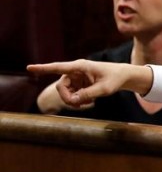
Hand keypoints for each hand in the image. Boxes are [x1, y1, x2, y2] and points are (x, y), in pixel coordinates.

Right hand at [27, 59, 152, 106]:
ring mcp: (76, 77)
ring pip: (65, 92)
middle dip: (67, 98)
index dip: (43, 68)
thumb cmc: (115, 79)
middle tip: (78, 105)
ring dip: (73, 100)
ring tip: (88, 103)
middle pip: (61, 86)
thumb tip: (73, 100)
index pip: (58, 67)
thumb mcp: (105, 89)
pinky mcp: (78, 83)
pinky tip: (88, 101)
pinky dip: (78, 100)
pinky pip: (71, 94)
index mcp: (80, 66)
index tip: (29, 68)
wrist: (122, 76)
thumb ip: (89, 94)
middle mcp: (75, 70)